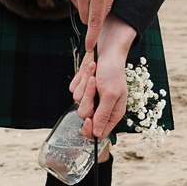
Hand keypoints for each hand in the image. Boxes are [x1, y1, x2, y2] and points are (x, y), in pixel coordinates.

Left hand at [70, 15, 136, 139]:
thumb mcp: (111, 94)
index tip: (88, 119)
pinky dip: (80, 78)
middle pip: (85, 115)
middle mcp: (101, 107)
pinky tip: (90, 70)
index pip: (99, 132)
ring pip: (77, 101)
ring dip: (85, 85)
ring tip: (95, 73)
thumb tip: (97, 134)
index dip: (91, 129)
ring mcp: (90, 97)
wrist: (106, 51)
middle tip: (96, 85)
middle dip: (88, 99)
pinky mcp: (81, 88)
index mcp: (112, 113)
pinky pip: (73, 89)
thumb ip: (103, 114)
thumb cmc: (113, 72)